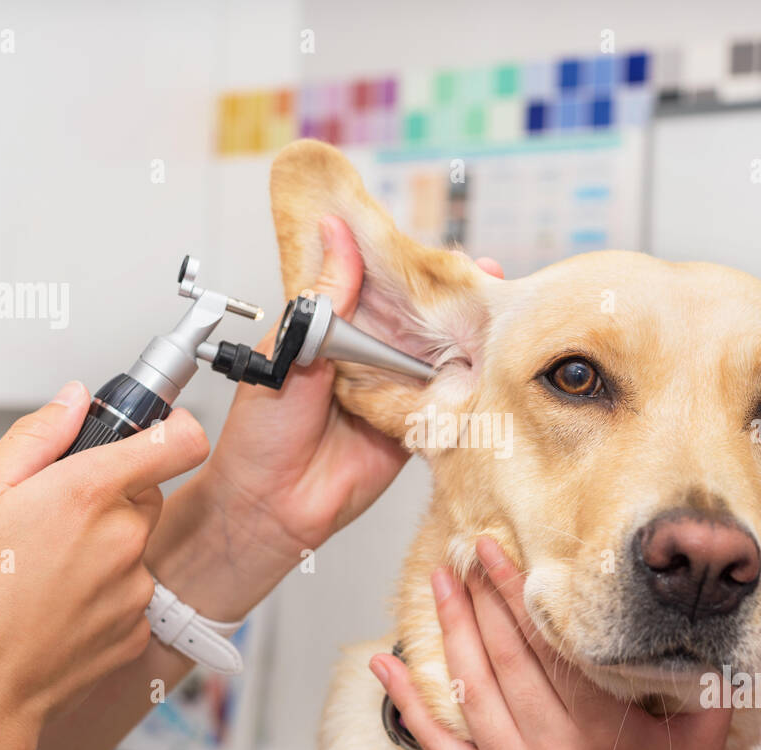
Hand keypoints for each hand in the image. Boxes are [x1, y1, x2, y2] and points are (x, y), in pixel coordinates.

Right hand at [0, 380, 209, 731]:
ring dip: (101, 548)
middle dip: (107, 496)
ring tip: (41, 573)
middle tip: (51, 519)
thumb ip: (36, 436)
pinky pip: (128, 592)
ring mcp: (135, 588)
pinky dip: (101, 594)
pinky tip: (54, 607)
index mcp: (89, 495)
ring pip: (133, 545)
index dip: (172, 427)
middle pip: (144, 494)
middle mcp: (125, 540)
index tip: (156, 430)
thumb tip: (73, 399)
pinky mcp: (136, 629)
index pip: (180, 440)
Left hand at [151, 224, 502, 620]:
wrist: (270, 505)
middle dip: (454, 299)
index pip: (380, 287)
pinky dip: (469, 389)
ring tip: (498, 314)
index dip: (412, 267)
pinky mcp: (414, 429)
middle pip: (421, 320)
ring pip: (441, 358)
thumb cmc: (261, 431)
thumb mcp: (289, 348)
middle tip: (486, 276)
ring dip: (469, 340)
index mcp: (337, 328)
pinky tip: (492, 367)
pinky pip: (447, 405)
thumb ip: (326, 298)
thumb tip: (337, 234)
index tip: (441, 251)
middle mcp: (371, 357)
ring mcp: (395, 393)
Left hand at [369, 537, 731, 749]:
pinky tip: (387, 666)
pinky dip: (407, 705)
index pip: (546, 648)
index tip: (493, 552)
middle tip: (461, 557)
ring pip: (469, 695)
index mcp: (599, 735)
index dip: (515, 594)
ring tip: (439, 588)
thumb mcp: (701, 743)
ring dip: (449, 634)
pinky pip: (438, 749)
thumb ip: (706, 680)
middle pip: (502, 662)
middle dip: (479, 602)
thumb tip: (700, 613)